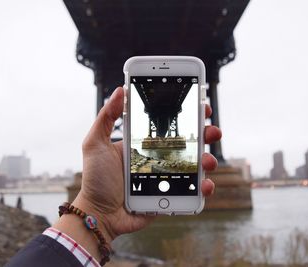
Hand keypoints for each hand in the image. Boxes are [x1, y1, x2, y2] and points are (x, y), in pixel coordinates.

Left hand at [75, 86, 221, 240]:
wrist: (99, 214)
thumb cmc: (96, 179)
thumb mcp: (96, 143)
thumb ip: (106, 117)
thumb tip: (119, 90)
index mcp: (145, 143)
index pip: (170, 125)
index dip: (188, 115)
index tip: (200, 106)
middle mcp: (160, 158)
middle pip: (190, 143)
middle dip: (206, 134)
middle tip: (211, 130)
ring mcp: (167, 177)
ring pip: (196, 165)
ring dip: (208, 160)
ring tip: (207, 161)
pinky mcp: (171, 195)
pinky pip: (193, 191)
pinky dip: (204, 187)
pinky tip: (205, 184)